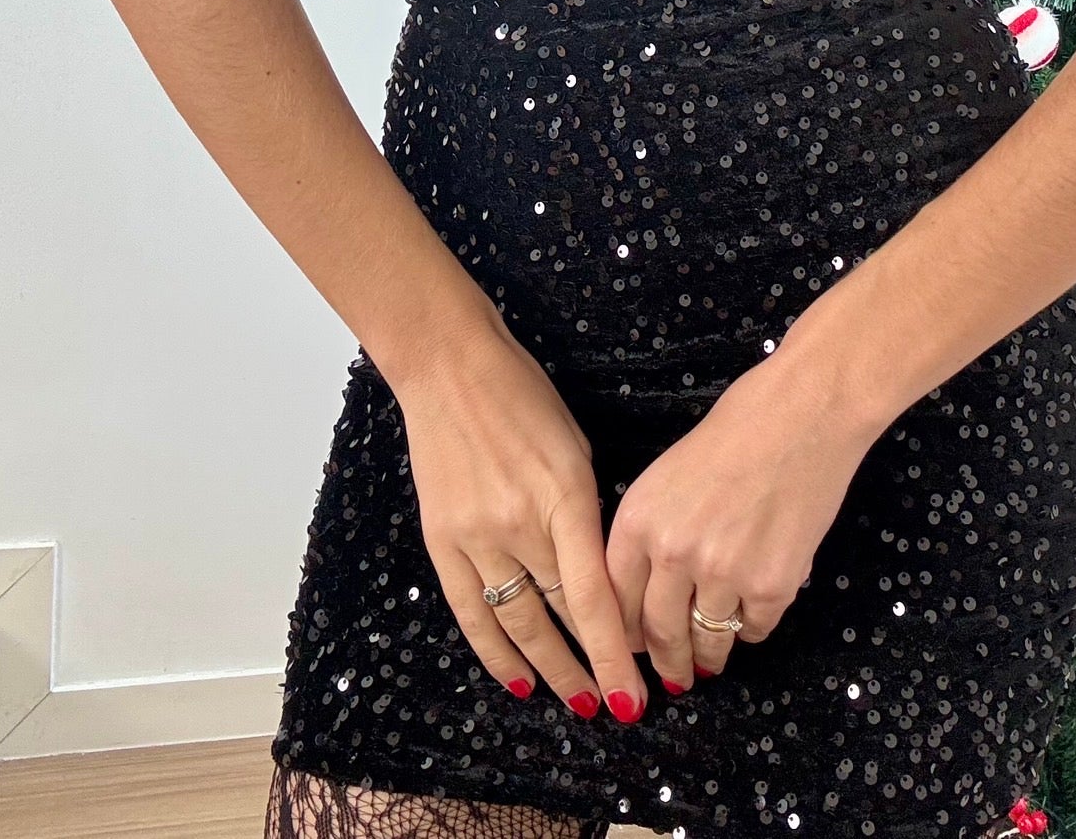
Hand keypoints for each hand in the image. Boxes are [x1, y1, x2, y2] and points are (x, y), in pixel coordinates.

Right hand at [396, 322, 647, 723]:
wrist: (450, 369)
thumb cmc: (526, 397)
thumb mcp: (577, 448)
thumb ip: (588, 513)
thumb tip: (603, 577)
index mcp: (565, 494)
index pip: (592, 596)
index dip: (614, 653)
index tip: (634, 694)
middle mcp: (520, 522)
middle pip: (558, 616)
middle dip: (589, 668)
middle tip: (615, 706)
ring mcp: (476, 534)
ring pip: (516, 623)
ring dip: (548, 670)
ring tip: (577, 704)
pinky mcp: (441, 539)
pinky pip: (470, 611)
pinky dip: (494, 651)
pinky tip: (517, 680)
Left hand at [604, 351, 873, 691]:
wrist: (805, 412)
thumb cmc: (741, 426)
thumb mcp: (669, 473)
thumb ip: (653, 529)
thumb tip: (651, 589)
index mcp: (639, 519)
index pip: (614, 601)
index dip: (622, 635)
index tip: (630, 651)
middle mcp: (673, 552)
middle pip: (657, 633)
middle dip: (666, 661)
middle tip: (673, 675)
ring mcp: (723, 573)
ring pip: (707, 642)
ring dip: (708, 657)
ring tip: (710, 662)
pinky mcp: (771, 586)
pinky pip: (754, 630)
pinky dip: (753, 627)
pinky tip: (754, 613)